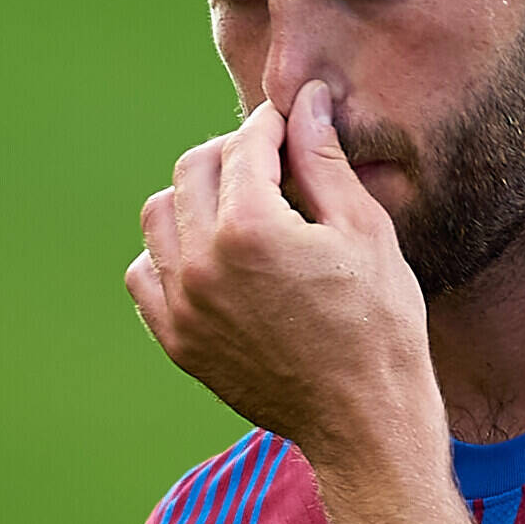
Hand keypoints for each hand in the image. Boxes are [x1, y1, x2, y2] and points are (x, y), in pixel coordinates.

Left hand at [127, 81, 440, 464]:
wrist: (364, 422)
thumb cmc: (380, 325)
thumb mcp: (364, 232)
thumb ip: (323, 160)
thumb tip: (305, 100)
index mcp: (251, 228)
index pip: (245, 145)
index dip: (271, 125)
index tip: (290, 125)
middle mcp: (202, 262)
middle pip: (193, 170)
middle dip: (231, 153)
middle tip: (269, 163)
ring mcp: (182, 305)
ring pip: (159, 216)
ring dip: (194, 197)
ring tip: (238, 207)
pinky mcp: (177, 340)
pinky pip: (144, 273)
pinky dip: (169, 253)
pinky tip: (210, 257)